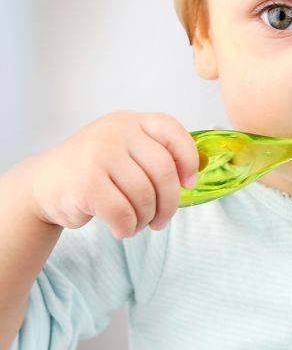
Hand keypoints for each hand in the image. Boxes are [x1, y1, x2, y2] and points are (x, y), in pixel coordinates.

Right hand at [26, 112, 198, 238]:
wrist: (42, 184)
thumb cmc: (94, 171)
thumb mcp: (124, 150)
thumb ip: (154, 154)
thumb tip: (191, 178)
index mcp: (132, 122)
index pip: (172, 130)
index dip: (188, 158)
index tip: (189, 182)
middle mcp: (117, 131)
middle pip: (163, 169)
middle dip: (170, 202)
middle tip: (163, 220)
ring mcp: (100, 153)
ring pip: (144, 194)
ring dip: (146, 217)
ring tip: (138, 224)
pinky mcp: (87, 182)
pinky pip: (123, 212)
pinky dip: (128, 227)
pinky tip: (121, 228)